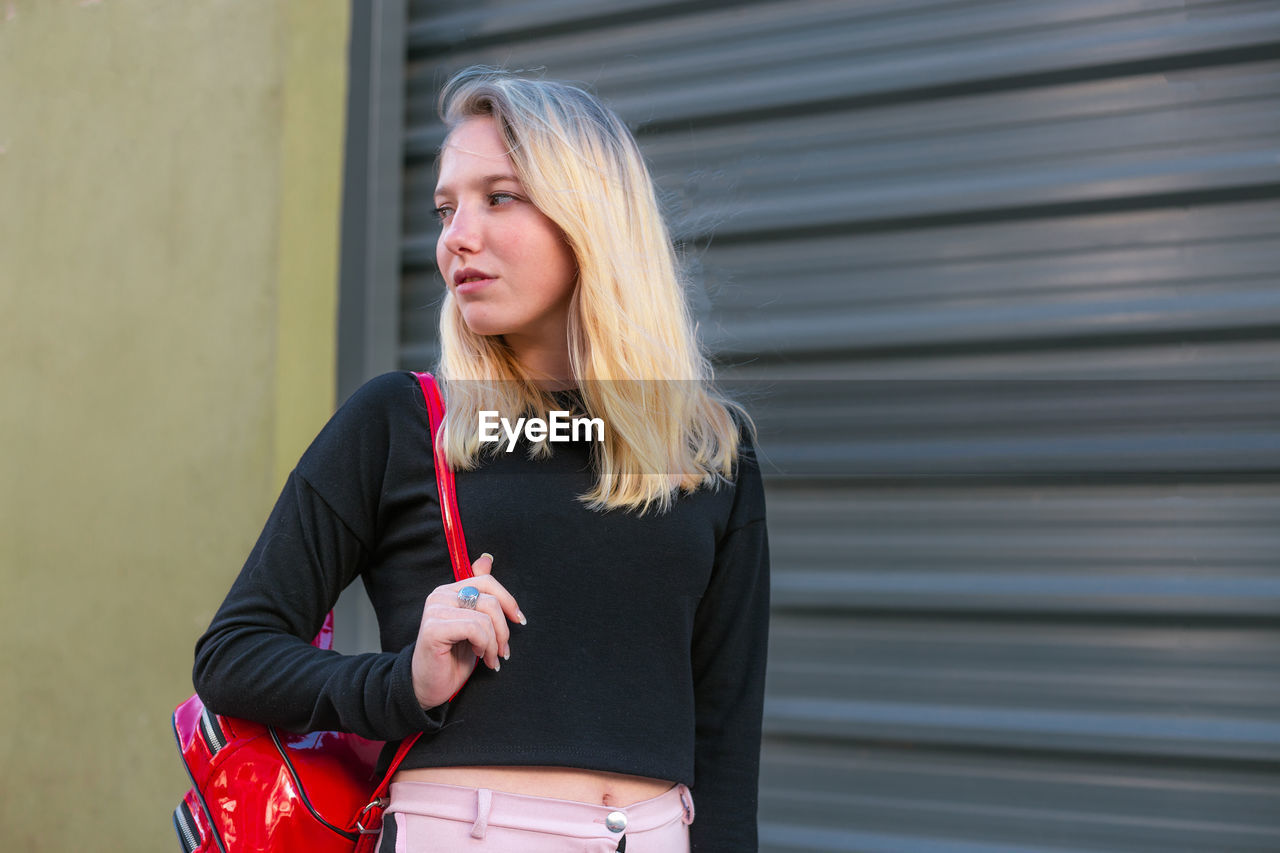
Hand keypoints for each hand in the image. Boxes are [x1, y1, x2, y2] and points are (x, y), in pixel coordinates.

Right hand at [410, 553, 524, 709]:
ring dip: (494, 643)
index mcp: (449, 591)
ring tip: (491, 658)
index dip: (508, 600)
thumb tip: (486, 558)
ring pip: (485, 617)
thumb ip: (479, 593)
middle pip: (490, 600)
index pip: (487, 582)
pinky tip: (479, 657)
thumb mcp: (473, 624)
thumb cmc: (453, 657)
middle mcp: (440, 596)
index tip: (519, 621)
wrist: (430, 687)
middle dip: (503, 629)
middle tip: (503, 650)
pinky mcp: (433, 628)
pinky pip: (475, 629)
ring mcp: (434, 610)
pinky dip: (484, 646)